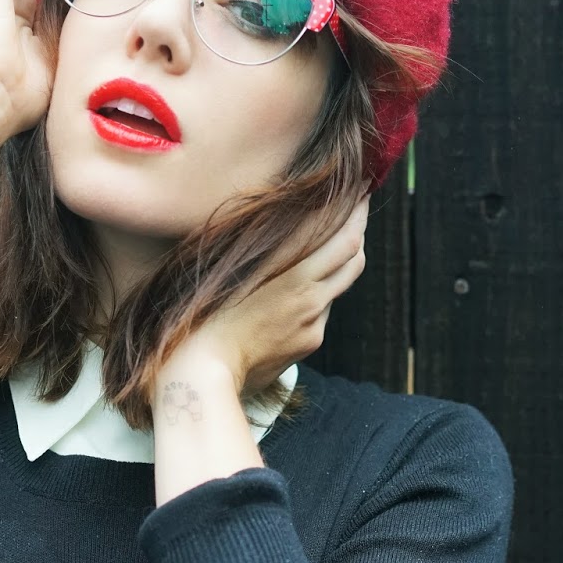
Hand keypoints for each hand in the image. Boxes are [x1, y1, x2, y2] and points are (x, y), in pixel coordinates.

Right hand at [162, 195, 371, 394]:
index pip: (344, 239)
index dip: (357, 211)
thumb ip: (266, 246)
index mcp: (290, 275)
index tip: (362, 188)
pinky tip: (293, 292)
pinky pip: (321, 310)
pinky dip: (316, 294)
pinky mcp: (309, 343)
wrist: (203, 375)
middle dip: (358, 228)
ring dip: (337, 261)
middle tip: (355, 206)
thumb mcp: (230, 270)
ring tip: (321, 243)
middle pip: (353, 257)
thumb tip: (289, 223)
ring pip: (337, 283)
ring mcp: (313, 322)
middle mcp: (308, 297)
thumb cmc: (200, 316)